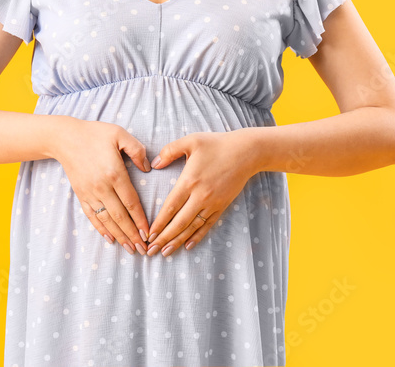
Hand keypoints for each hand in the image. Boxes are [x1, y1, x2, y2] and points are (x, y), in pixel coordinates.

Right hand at [52, 118, 151, 255]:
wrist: (64, 138)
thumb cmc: (94, 134)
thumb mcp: (120, 134)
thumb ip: (137, 150)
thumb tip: (147, 168)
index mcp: (114, 173)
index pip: (131, 202)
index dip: (141, 220)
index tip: (149, 233)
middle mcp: (102, 187)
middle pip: (120, 217)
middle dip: (132, 235)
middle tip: (144, 249)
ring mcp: (90, 193)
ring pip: (107, 220)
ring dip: (119, 236)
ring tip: (130, 249)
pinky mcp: (81, 195)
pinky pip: (92, 216)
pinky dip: (101, 230)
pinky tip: (110, 239)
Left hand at [145, 129, 261, 256]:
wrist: (246, 152)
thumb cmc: (217, 144)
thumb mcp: (191, 141)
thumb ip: (170, 151)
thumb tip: (154, 164)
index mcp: (189, 181)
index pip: (170, 207)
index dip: (158, 223)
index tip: (148, 234)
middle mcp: (200, 196)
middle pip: (179, 222)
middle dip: (163, 238)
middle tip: (150, 251)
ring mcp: (212, 203)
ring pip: (192, 227)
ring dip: (177, 241)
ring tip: (165, 253)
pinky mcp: (222, 206)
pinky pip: (207, 225)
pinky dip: (197, 237)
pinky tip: (188, 246)